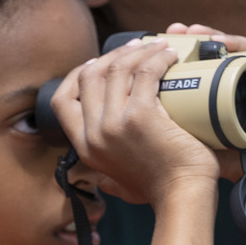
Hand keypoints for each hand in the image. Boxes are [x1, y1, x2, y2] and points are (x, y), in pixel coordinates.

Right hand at [50, 29, 219, 207]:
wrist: (183, 197)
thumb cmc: (160, 190)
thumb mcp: (120, 186)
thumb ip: (108, 179)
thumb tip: (102, 181)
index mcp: (85, 147)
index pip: (62, 100)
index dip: (77, 75)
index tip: (98, 63)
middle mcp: (94, 134)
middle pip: (89, 76)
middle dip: (112, 55)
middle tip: (136, 48)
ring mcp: (115, 124)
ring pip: (117, 69)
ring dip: (138, 51)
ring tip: (158, 47)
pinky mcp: (141, 116)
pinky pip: (145, 73)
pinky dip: (158, 58)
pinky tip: (170, 55)